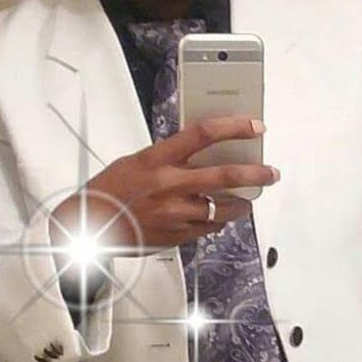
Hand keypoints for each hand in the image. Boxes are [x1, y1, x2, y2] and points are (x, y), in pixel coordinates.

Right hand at [49, 116, 277, 253]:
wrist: (90, 226)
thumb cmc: (110, 190)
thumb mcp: (138, 160)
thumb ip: (169, 156)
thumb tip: (199, 152)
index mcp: (158, 159)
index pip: (204, 135)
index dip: (234, 127)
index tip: (255, 126)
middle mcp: (170, 185)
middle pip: (225, 176)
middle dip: (255, 174)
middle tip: (271, 173)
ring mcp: (175, 213)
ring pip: (223, 208)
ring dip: (241, 204)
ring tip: (246, 201)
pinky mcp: (177, 236)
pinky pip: (209, 227)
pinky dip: (218, 220)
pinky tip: (220, 216)